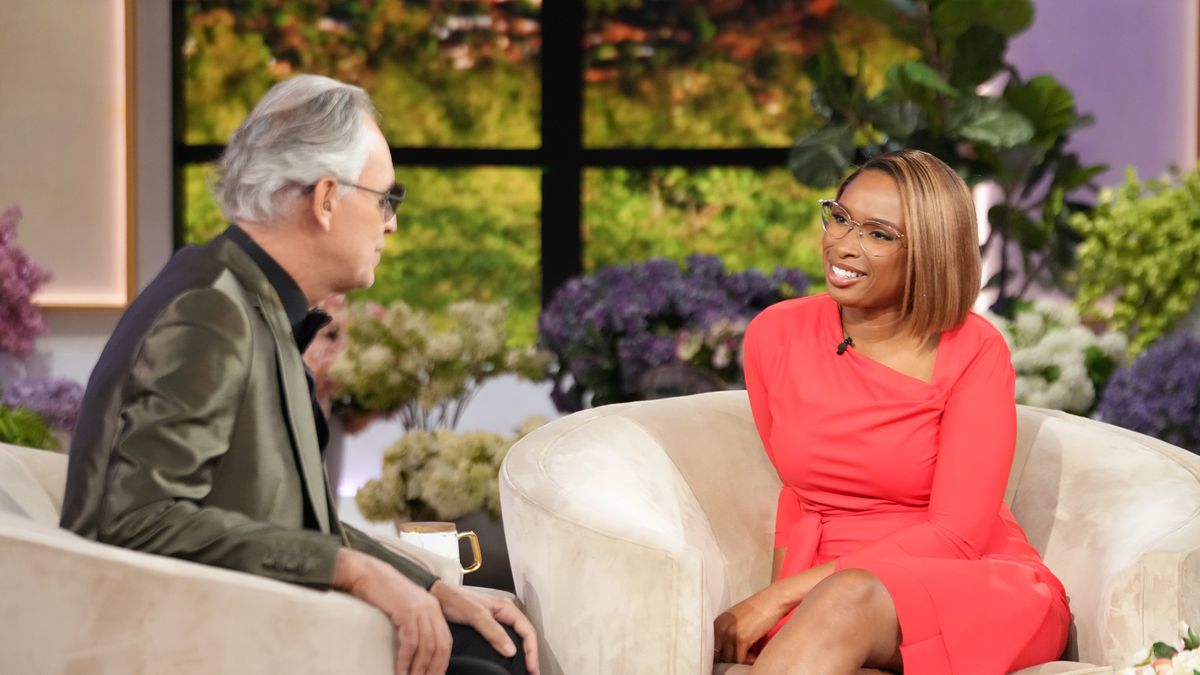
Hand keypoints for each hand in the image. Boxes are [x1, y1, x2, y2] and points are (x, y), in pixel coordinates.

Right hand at [334, 549, 451, 674]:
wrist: (367, 573)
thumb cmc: (382, 592)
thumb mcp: (405, 607)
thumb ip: (415, 623)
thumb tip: (416, 650)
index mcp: (433, 608)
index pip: (445, 641)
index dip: (441, 662)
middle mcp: (431, 608)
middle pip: (440, 646)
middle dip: (433, 668)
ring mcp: (420, 608)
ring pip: (427, 646)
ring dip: (419, 668)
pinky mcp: (406, 611)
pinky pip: (410, 642)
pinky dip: (406, 660)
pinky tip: (400, 670)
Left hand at [430, 582, 540, 674]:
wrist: (436, 596)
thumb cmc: (454, 599)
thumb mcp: (476, 615)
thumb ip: (494, 632)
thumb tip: (511, 650)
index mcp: (506, 608)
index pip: (527, 631)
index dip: (532, 651)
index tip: (532, 668)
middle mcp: (504, 614)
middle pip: (525, 636)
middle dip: (531, 655)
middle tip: (533, 673)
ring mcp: (496, 621)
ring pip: (516, 639)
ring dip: (523, 654)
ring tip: (526, 669)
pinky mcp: (486, 628)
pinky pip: (504, 641)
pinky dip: (510, 653)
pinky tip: (508, 662)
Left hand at [714, 588, 789, 664]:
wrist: (772, 600)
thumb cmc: (758, 609)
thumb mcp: (736, 619)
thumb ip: (728, 632)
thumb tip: (726, 652)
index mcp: (717, 622)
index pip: (712, 647)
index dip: (721, 655)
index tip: (730, 658)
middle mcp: (720, 627)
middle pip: (719, 654)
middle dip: (729, 659)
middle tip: (742, 658)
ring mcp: (730, 633)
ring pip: (729, 659)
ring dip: (740, 661)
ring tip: (750, 656)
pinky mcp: (741, 638)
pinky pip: (740, 659)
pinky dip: (748, 661)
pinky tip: (754, 657)